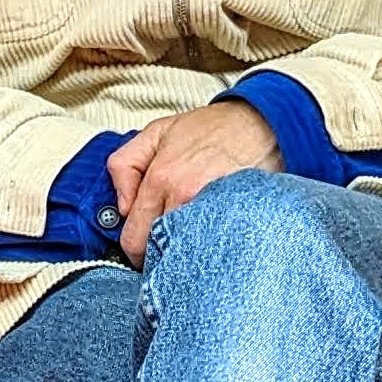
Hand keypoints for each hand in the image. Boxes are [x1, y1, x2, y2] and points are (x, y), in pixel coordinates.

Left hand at [107, 100, 279, 263]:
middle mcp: (184, 197)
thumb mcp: (155, 132)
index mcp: (160, 178)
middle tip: (163, 250)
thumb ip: (125, 165)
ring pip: (183, 254)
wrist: (260, 124)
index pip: (133, 239)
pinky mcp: (234, 218)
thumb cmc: (211, 129)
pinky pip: (211, 246)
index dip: (133, 250)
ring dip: (181, 254)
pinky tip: (207, 239)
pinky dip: (205, 247)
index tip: (141, 249)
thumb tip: (122, 207)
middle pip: (158, 253)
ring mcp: (211, 210)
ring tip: (186, 243)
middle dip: (156, 256)